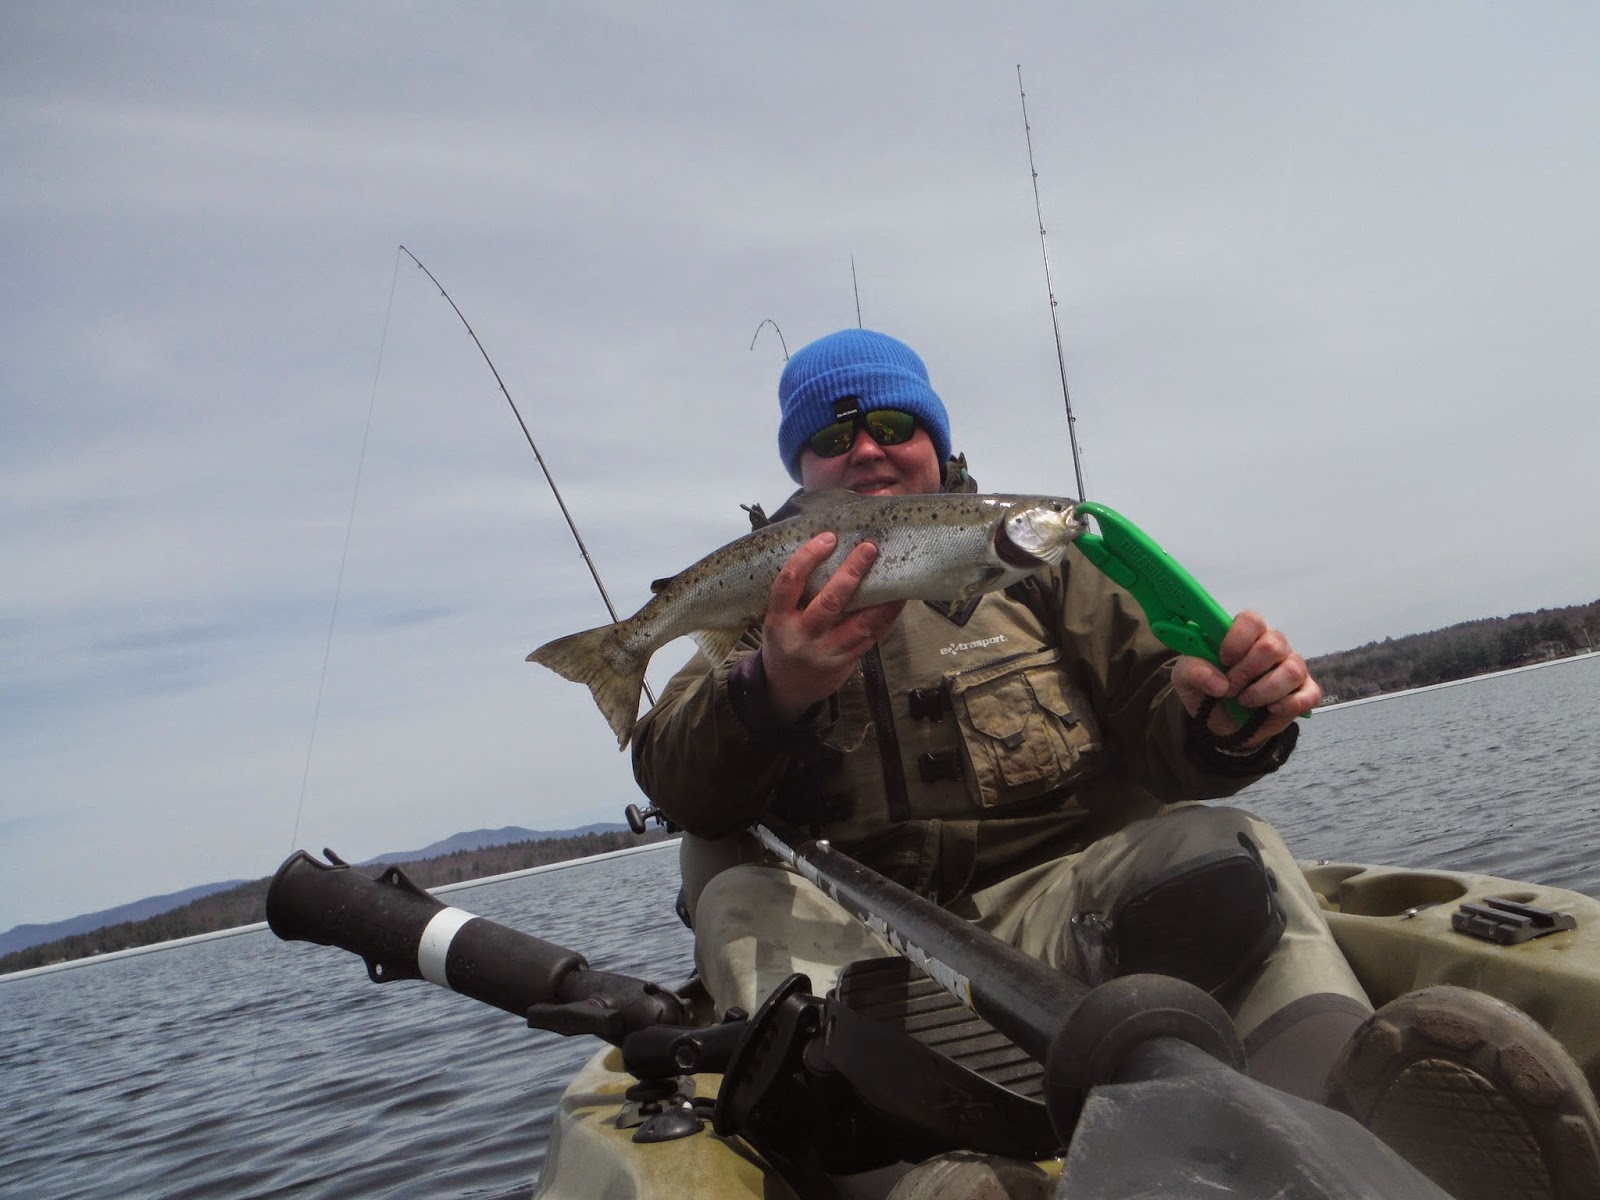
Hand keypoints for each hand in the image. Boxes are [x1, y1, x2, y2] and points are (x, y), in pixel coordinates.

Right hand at [760, 532, 905, 721]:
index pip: (789, 582)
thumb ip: (798, 594)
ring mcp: (825, 652)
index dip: (808, 557)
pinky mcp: (844, 662)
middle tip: (869, 548)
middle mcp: (801, 636)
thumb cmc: (785, 641)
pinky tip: (897, 600)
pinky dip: (886, 618)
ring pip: (858, 624)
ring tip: (896, 575)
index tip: (828, 537)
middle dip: (851, 573)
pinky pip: (870, 637)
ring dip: (880, 598)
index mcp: (778, 618)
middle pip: (829, 602)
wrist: (786, 688)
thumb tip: (832, 551)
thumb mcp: (779, 618)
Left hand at [1170, 611, 1321, 745]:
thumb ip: (1192, 671)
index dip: (1237, 640)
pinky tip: (1271, 710)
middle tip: (1231, 687)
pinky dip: (1289, 704)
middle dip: (1247, 671)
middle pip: (1272, 645)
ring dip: (1264, 690)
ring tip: (1245, 701)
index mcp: (1244, 635)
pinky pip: (1310, 694)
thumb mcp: (1184, 679)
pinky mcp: (1304, 692)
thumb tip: (1219, 683)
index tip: (1223, 660)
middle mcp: (1272, 646)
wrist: (1220, 724)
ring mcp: (1291, 668)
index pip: (1251, 620)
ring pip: (1292, 670)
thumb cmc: (1207, 689)